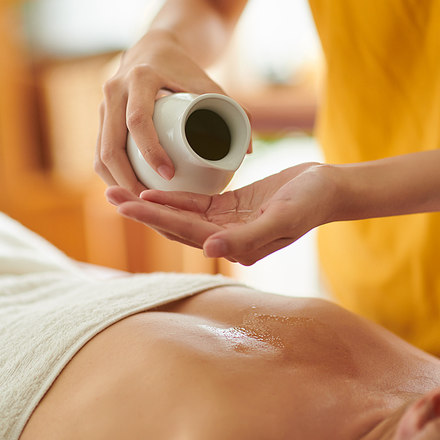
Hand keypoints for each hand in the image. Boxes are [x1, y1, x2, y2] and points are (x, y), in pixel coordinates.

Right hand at [94, 29, 227, 193]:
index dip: (151, 151)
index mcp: (140, 78)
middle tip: (152, 201)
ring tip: (140, 203)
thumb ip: (232, 111)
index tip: (169, 174)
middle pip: (111, 144)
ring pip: (101, 153)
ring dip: (116, 182)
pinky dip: (112, 175)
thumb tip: (248, 149)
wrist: (155, 48)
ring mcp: (103, 105)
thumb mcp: (209, 83)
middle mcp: (114, 89)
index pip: (137, 120)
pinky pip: (100, 152)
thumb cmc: (185, 69)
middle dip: (127, 179)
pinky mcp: (101, 118)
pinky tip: (127, 192)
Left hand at [105, 162, 337, 264]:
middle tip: (110, 195)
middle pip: (175, 225)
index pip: (186, 231)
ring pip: (180, 215)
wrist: (330, 188)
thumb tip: (209, 250)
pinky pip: (196, 203)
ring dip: (151, 204)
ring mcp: (227, 224)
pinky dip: (174, 197)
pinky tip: (152, 188)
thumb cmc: (311, 202)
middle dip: (142, 211)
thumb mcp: (284, 217)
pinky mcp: (230, 208)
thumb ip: (249, 237)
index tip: (126, 203)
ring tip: (120, 192)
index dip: (154, 217)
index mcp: (236, 246)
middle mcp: (227, 239)